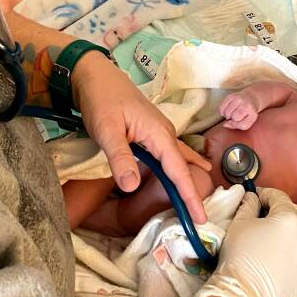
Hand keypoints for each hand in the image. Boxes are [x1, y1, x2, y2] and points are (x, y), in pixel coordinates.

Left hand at [72, 52, 210, 223]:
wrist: (96, 76)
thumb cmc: (101, 100)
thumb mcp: (106, 130)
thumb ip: (120, 157)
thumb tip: (131, 187)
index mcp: (159, 134)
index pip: (179, 171)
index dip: (190, 196)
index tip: (201, 219)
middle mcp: (165, 134)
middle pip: (183, 168)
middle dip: (192, 194)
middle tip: (200, 221)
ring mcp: (160, 132)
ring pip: (180, 161)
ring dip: (187, 182)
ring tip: (197, 204)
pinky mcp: (153, 132)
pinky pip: (172, 154)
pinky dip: (180, 168)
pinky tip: (191, 170)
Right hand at [195, 188, 296, 296]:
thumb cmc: (240, 258)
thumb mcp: (239, 224)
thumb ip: (248, 205)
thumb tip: (252, 198)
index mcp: (290, 217)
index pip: (279, 197)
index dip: (265, 195)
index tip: (256, 198)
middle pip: (294, 214)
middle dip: (279, 212)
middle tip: (263, 217)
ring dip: (291, 232)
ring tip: (273, 239)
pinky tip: (282, 257)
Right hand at [219, 91, 258, 129]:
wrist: (250, 98)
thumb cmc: (247, 112)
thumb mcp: (247, 121)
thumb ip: (236, 126)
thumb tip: (225, 124)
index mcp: (253, 114)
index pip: (242, 125)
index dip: (237, 125)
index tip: (237, 122)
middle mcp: (247, 105)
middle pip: (235, 118)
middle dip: (233, 119)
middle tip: (234, 117)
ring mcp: (239, 99)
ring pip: (228, 112)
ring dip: (227, 115)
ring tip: (231, 114)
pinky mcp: (232, 96)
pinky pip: (222, 106)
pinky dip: (222, 110)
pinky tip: (226, 110)